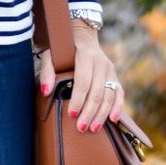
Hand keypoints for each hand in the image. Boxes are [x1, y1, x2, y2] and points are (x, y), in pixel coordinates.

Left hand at [36, 19, 124, 133]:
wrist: (82, 36)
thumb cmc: (63, 49)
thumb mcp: (51, 55)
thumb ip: (48, 72)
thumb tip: (46, 92)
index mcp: (86, 56)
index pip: (83, 81)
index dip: (78, 99)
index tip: (71, 114)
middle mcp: (101, 63)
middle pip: (97, 91)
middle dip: (89, 111)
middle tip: (81, 127)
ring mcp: (110, 70)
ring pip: (109, 95)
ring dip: (102, 114)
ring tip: (93, 128)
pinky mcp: (115, 76)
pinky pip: (119, 93)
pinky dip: (117, 106)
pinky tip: (113, 119)